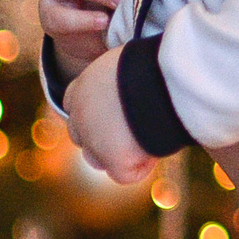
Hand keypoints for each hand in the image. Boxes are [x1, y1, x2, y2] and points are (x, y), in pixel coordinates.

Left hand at [64, 48, 153, 182]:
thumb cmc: (155, 65)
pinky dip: (142, 165)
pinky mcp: (113, 160)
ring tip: (147, 137)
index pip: (74, 107)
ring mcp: (93, 140)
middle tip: (135, 126)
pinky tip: (157, 147)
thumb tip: (132, 86)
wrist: (164, 79)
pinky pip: (124, 174)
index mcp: (81, 87)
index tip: (120, 110)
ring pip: (96, 159)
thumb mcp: (128, 64)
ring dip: (117, 154)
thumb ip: (118, 79)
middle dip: (103, 136)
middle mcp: (80, 115)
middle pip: (81, 136)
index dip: (96, 113)